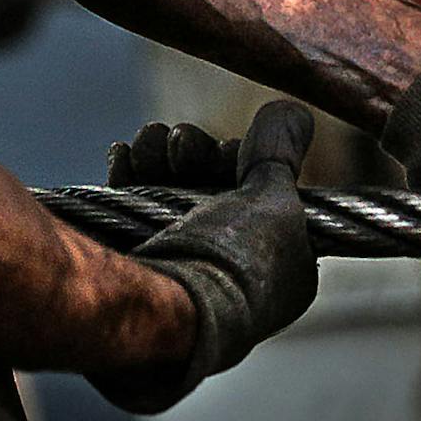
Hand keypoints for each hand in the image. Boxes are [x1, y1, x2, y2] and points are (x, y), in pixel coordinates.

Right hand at [95, 101, 318, 412]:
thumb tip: (294, 111)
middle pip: (209, 189)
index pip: (259, 198)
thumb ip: (279, 154)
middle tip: (182, 144)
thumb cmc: (232, 260)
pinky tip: (125, 155)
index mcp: (278, 273)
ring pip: (167, 193)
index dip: (241, 163)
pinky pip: (130, 209)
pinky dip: (128, 176)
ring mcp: (179, 271)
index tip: (231, 150)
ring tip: (151, 142)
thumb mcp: (273, 199)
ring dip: (158, 155)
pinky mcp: (132, 266)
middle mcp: (230, 275)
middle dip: (194, 153)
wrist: (163, 309)